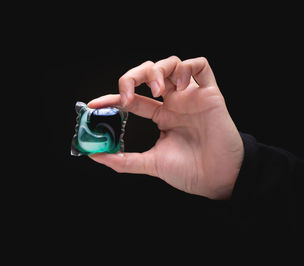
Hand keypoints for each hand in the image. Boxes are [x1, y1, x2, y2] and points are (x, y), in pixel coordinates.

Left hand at [88, 56, 243, 198]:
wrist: (218, 179)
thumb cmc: (189, 171)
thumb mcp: (151, 164)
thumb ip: (124, 160)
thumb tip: (96, 156)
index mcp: (161, 116)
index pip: (133, 99)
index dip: (113, 97)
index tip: (94, 104)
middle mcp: (174, 103)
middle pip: (149, 73)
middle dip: (133, 76)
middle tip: (127, 94)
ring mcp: (191, 97)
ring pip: (172, 64)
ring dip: (158, 71)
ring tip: (156, 91)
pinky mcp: (210, 94)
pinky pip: (201, 66)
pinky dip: (186, 68)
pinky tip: (180, 85)